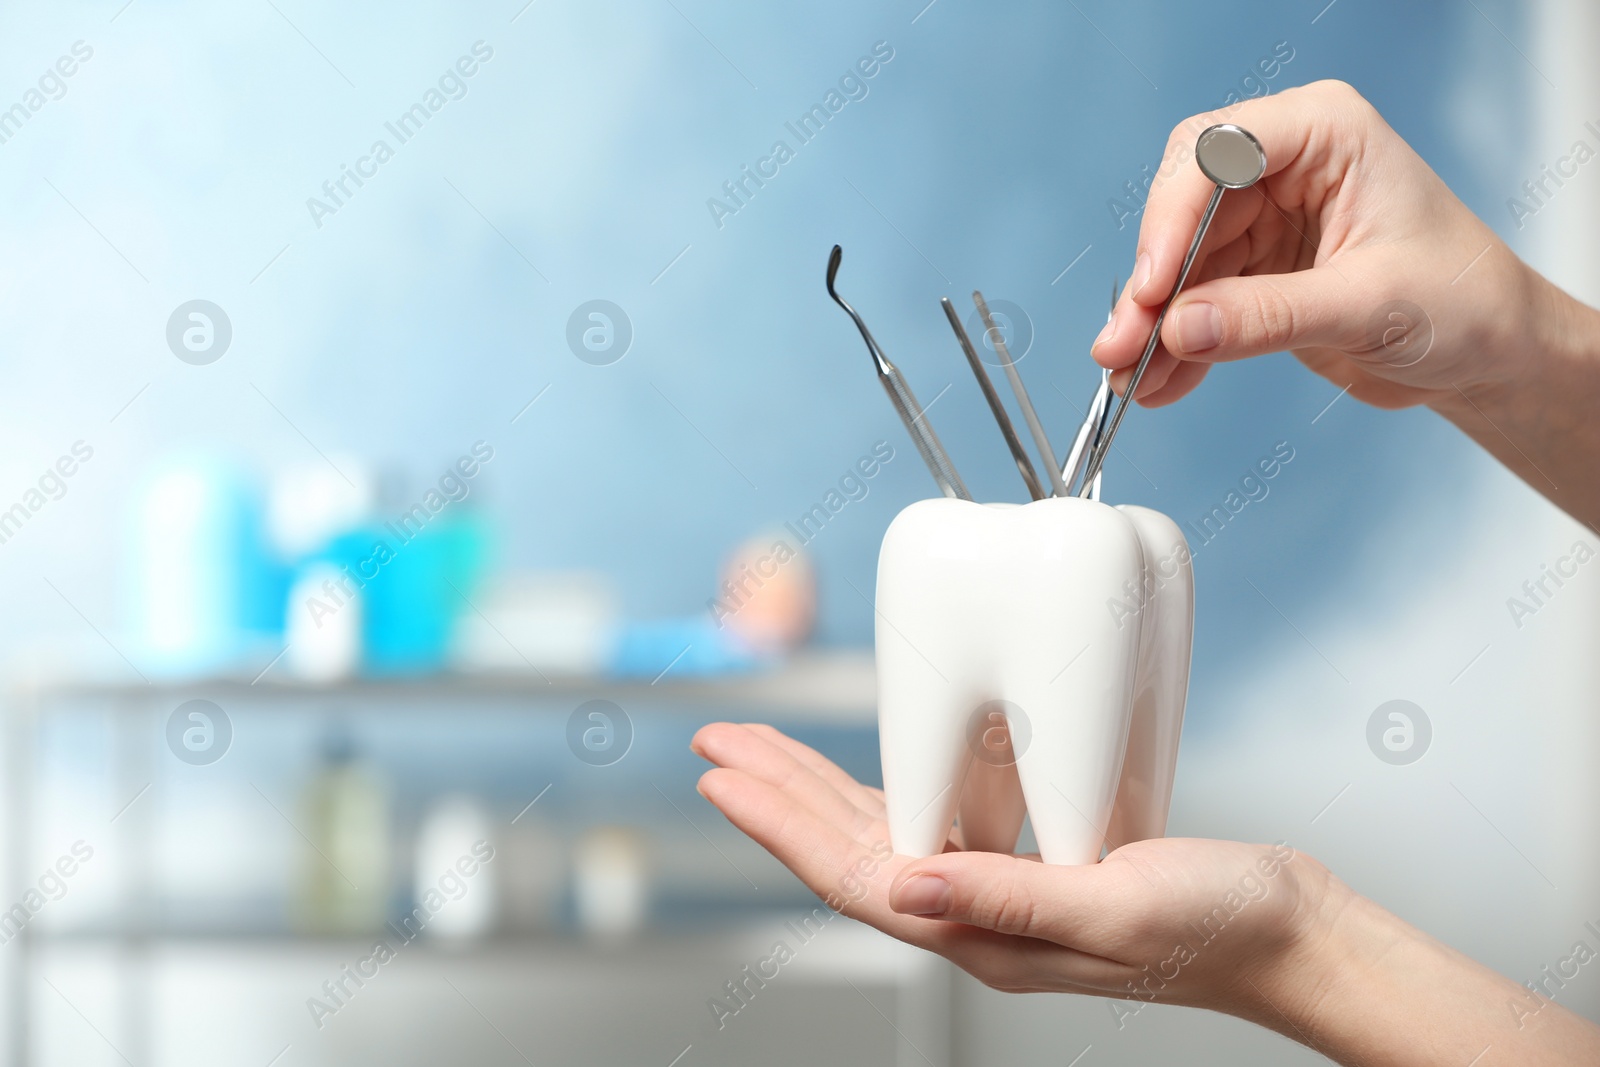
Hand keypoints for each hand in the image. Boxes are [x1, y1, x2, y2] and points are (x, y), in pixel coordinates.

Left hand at [691, 721, 1334, 1032]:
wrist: (1286, 933)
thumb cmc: (1215, 927)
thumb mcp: (1113, 907)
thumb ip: (1008, 897)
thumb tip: (903, 885)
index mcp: (984, 934)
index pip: (852, 876)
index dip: (780, 825)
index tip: (723, 776)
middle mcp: (977, 916)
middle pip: (848, 850)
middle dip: (777, 795)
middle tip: (717, 744)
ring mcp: (1001, 892)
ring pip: (882, 832)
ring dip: (818, 788)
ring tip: (765, 749)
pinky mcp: (1034, 863)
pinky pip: (937, 820)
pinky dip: (891, 786)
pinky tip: (876, 765)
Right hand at [1093, 79, 1535, 410]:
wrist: (1493, 352)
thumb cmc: (1465, 300)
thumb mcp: (1369, 306)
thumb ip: (1269, 316)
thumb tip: (1180, 328)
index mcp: (1324, 133)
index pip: (1217, 154)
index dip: (1172, 219)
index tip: (1153, 289)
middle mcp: (1286, 166)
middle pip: (1182, 210)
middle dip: (1151, 283)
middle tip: (1124, 344)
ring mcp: (1265, 219)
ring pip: (1178, 264)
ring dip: (1152, 326)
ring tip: (1131, 378)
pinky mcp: (1254, 272)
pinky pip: (1194, 305)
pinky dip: (1175, 347)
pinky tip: (1157, 384)